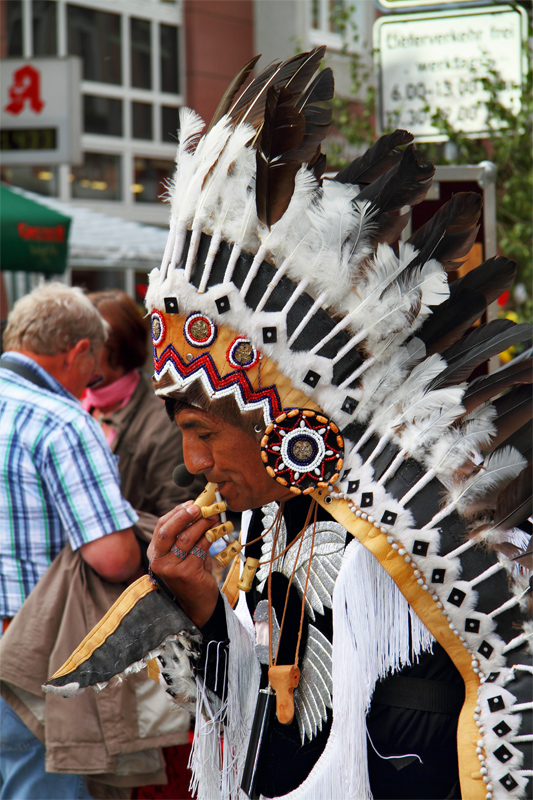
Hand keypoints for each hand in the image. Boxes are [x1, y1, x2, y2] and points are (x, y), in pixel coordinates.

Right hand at [147, 502, 219, 626]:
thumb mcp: (184, 552)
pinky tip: (215, 532)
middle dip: (184, 516)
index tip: (192, 503)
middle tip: (200, 507)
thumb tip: (199, 509)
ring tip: (213, 517)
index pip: (161, 526)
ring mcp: (171, 568)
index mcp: (155, 552)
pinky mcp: (186, 573)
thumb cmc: (192, 572)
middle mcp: (158, 561)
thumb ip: (186, 533)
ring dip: (202, 524)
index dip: (177, 512)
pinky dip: (208, 537)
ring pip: (185, 538)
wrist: (198, 602)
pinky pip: (199, 548)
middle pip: (167, 531)